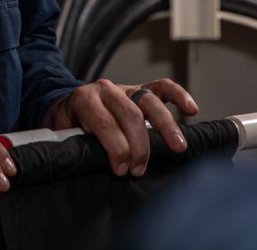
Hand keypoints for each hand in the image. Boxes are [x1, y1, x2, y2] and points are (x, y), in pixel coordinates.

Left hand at [43, 78, 198, 177]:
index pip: (105, 123)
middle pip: (130, 114)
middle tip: (139, 169)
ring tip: (177, 147)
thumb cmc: (68, 126)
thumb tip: (95, 164)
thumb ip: (80, 146)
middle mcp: (106, 90)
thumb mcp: (65, 136)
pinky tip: (191, 109)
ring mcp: (125, 88)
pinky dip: (178, 95)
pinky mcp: (140, 89)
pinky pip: (162, 87)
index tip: (121, 170)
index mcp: (84, 99)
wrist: (65, 107)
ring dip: (165, 126)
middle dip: (139, 146)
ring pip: (149, 101)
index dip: (116, 148)